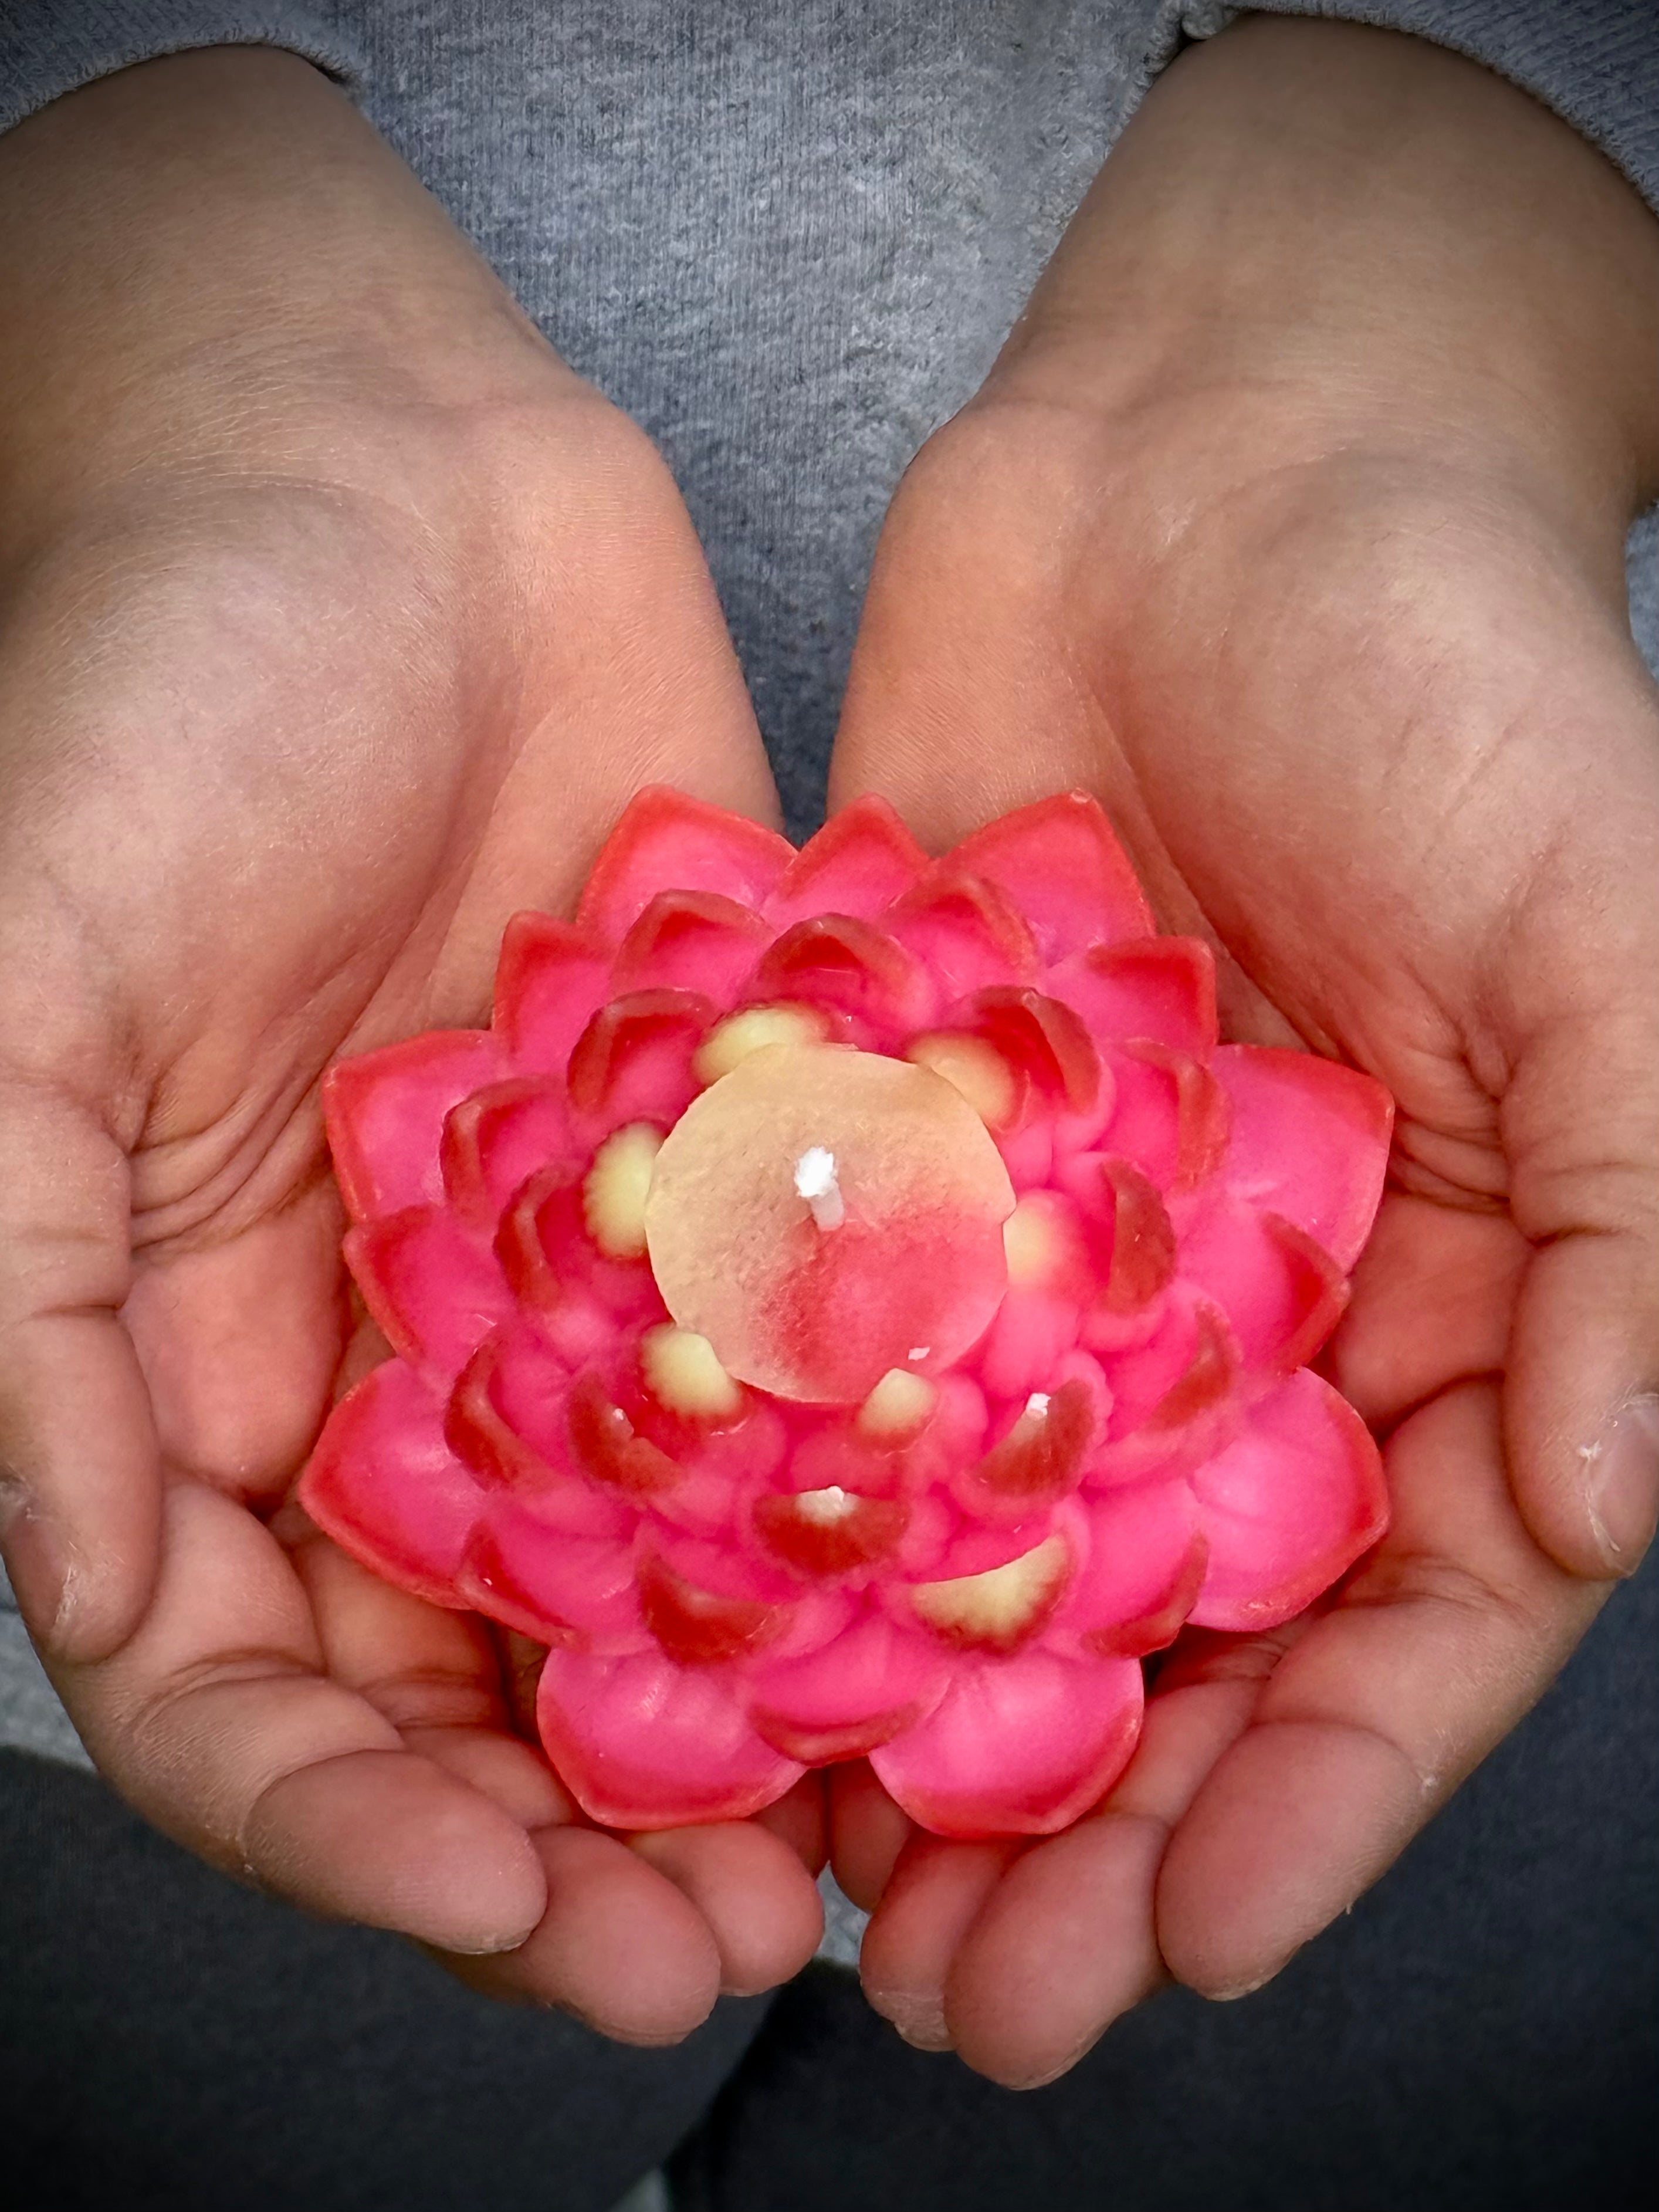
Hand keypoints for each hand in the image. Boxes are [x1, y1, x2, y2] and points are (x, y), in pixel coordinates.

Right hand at [0, 50, 822, 2038]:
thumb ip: (33, 1303)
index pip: (259, 1685)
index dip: (365, 1833)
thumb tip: (105, 1598)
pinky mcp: (722, 1146)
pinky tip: (979, 1563)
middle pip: (481, 1677)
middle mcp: (393, 1349)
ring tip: (886, 1826)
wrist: (360, 465)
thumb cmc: (139, 682)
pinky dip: (880, 1466)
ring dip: (765, 1706)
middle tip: (733, 1947)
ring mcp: (574, 1261)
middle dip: (591, 1830)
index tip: (516, 1913)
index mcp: (200, 1356)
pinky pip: (807, 1340)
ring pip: (668, 1555)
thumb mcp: (15, 987)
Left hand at [826, 18, 1658, 2084]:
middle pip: (1165, 1633)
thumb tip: (1609, 1501)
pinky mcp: (892, 1153)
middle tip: (967, 1998)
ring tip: (800, 1900)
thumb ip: (1646, 1219)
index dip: (1314, 1799)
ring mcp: (1049, 1251)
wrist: (1220, 468)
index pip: (1399, 1617)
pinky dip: (752, 1487)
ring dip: (893, 1722)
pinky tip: (669, 1621)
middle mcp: (1237, 1318)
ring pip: (970, 1541)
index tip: (1193, 1943)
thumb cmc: (1458, 670)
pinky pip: (816, 1349)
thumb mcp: (1612, 930)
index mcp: (1449, 1307)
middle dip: (1079, 1822)